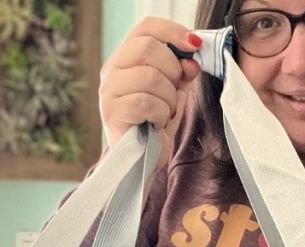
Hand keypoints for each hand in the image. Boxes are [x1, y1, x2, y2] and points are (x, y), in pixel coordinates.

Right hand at [99, 17, 201, 165]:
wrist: (145, 160)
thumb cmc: (157, 122)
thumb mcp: (175, 89)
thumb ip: (182, 69)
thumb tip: (191, 58)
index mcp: (125, 58)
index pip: (146, 27)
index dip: (173, 31)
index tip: (195, 45)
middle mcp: (111, 71)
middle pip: (148, 47)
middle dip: (172, 69)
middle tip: (174, 91)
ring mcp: (108, 92)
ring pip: (149, 76)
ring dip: (168, 97)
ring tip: (165, 112)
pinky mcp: (112, 114)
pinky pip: (146, 102)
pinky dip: (161, 113)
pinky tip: (157, 123)